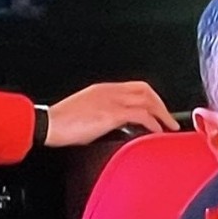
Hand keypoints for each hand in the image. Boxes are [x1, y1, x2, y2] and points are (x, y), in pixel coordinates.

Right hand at [45, 82, 178, 147]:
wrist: (48, 124)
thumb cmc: (61, 123)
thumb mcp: (85, 112)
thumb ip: (103, 114)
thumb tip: (116, 126)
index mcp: (103, 89)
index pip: (135, 87)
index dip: (151, 98)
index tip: (157, 110)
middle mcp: (110, 91)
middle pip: (146, 90)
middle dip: (161, 104)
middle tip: (168, 119)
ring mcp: (112, 100)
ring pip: (148, 100)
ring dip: (162, 114)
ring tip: (169, 126)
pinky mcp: (111, 114)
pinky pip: (141, 115)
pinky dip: (153, 123)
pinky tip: (157, 131)